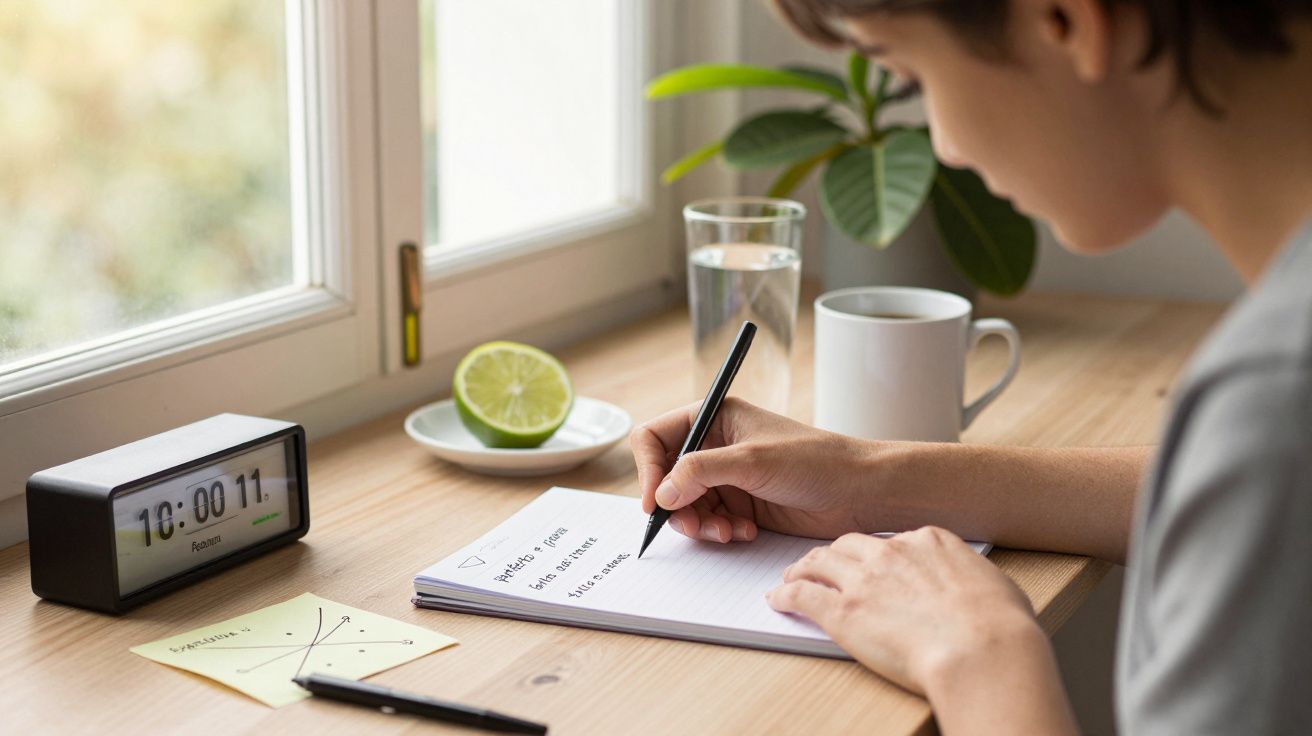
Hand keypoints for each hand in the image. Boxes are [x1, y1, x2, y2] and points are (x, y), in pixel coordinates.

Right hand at [631, 397, 876, 540]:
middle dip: (676, 506)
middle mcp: (715, 446)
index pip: (656, 437)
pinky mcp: (740, 505)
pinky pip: (709, 523)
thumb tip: (661, 493)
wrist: (859, 491)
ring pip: (685, 506)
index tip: (654, 500)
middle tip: (694, 526)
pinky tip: (746, 531)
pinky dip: (719, 532)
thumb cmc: (815, 460)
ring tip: (727, 531)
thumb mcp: (752, 460)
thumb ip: (700, 472)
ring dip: (700, 524)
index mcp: (714, 418)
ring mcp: (727, 478)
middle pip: (665, 478)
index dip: (647, 468)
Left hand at [766, 526, 1044, 695]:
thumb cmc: (1000, 627)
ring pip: (819, 562)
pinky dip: (785, 595)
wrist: (983, 649)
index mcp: (929, 541)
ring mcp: (864, 580)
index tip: (871, 562)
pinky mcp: (842, 611)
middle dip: (833, 553)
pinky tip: (777, 599)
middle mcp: (891, 552)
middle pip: (849, 544)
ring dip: (802, 568)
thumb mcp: (993, 585)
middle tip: (821, 563)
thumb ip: (969, 578)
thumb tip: (971, 589)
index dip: (876, 553)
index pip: (892, 540)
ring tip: (792, 576)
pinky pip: (802, 595)